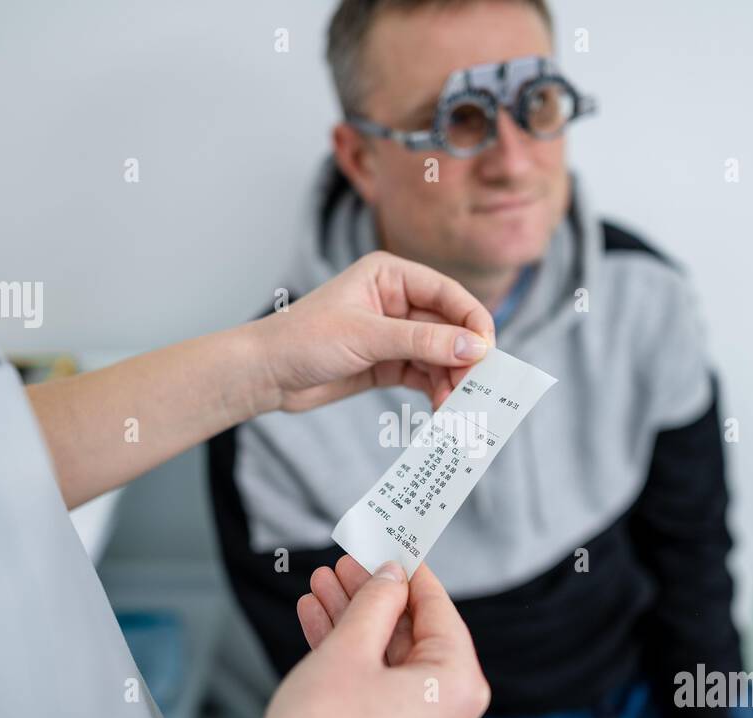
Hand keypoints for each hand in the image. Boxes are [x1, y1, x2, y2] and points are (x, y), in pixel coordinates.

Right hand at [195, 557, 489, 717]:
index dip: (408, 568)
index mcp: (460, 688)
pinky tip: (317, 621)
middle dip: (372, 596)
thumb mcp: (348, 651)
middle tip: (344, 562)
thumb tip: (392, 574)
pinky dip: (352, 658)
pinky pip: (380, 689)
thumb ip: (375, 602)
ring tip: (320, 585)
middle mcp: (453, 716)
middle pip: (413, 635)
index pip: (439, 609)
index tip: (390, 540)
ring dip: (355, 622)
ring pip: (390, 661)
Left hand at [250, 250, 495, 413]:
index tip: (487, 352)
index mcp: (390, 275)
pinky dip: (435, 390)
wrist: (265, 375)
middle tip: (473, 388)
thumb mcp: (366, 337)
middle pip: (448, 326)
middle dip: (462, 357)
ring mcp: (393, 333)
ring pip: (438, 354)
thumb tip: (473, 347)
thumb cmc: (303, 341)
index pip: (447, 293)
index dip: (472, 321)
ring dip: (450, 379)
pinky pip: (424, 374)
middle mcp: (396, 300)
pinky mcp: (387, 363)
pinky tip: (441, 407)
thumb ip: (422, 341)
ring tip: (454, 406)